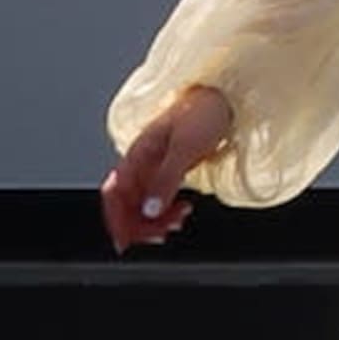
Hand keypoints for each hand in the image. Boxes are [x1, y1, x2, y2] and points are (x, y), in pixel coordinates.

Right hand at [100, 86, 230, 251]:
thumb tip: (148, 211)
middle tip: (163, 235)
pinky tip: (180, 213)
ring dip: (155, 221)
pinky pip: (158, 199)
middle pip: (126, 204)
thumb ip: (165, 179)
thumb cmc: (203, 112)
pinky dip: (165, 212)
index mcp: (138, 153)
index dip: (115, 219)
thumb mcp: (184, 146)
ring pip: (143, 205)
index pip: (113, 193)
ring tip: (177, 222)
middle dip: (140, 225)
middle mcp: (142, 162)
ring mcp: (156, 167)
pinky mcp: (170, 171)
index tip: (125, 242)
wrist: (225, 97)